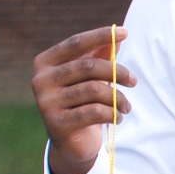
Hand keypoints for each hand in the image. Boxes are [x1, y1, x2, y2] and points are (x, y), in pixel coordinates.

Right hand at [33, 25, 133, 173]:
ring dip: (118, 98)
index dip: (101, 36)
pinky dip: (113, 113)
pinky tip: (117, 117)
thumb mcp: (90, 77)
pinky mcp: (57, 123)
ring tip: (126, 106)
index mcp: (45, 63)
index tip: (126, 32)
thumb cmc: (82, 101)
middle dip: (117, 72)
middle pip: (88, 66)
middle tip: (134, 81)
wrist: (71, 141)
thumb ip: (100, 56)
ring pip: (94, 90)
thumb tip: (120, 35)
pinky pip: (95, 112)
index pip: (75, 44)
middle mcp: (41, 80)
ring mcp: (46, 102)